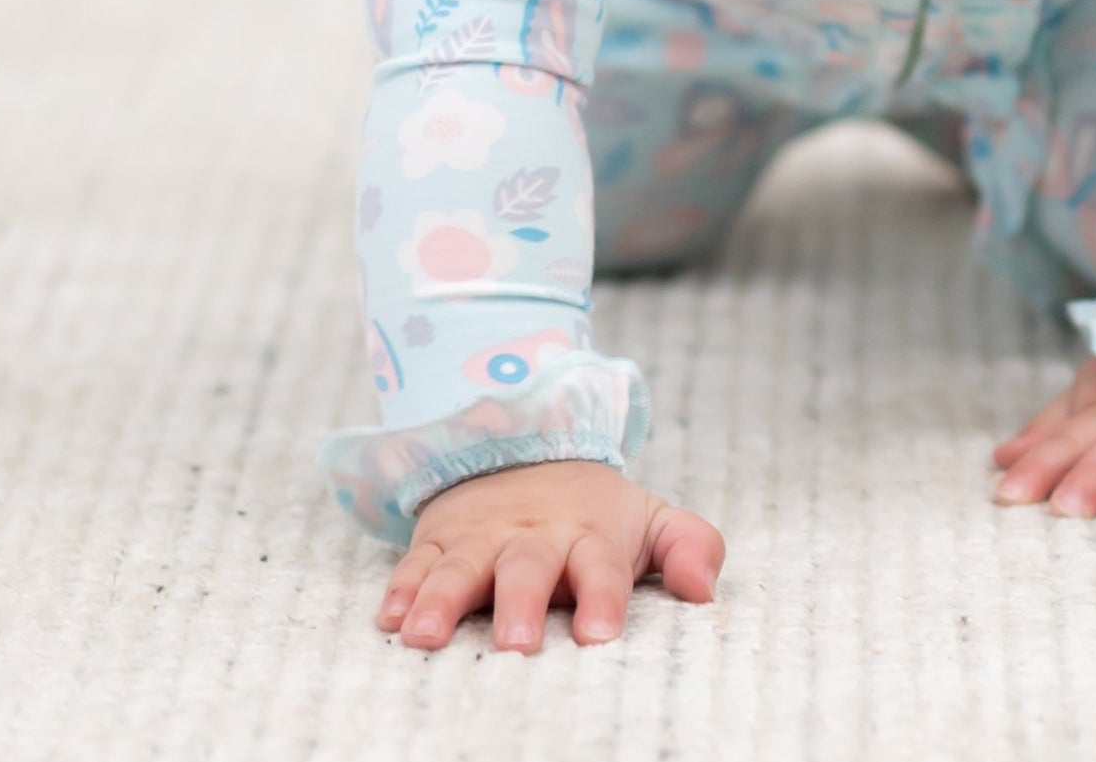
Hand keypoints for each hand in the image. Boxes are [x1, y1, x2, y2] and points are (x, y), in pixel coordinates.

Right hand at [376, 458, 723, 652]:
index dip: (602, 598)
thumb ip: (689, 546)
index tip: (600, 637)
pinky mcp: (439, 537)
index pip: (601, 566)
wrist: (527, 451)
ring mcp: (482, 535)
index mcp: (589, 534)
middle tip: (516, 645)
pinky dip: (401, 589)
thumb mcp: (648, 519)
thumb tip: (705, 591)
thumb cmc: (594, 515)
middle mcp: (533, 534)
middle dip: (519, 604)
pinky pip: (415, 562)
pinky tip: (390, 619)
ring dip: (442, 600)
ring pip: (460, 565)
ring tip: (425, 638)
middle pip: (526, 567)